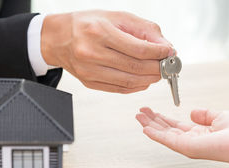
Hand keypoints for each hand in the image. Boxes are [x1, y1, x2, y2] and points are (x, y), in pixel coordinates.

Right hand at [41, 10, 172, 93]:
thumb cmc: (88, 24)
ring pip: (128, 82)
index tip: (170, 53)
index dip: (159, 53)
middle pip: (135, 67)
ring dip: (149, 79)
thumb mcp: (116, 16)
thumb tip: (165, 47)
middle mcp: (92, 53)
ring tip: (158, 73)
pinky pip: (118, 89)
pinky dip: (135, 87)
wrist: (59, 38)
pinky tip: (143, 81)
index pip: (138, 49)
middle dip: (157, 68)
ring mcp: (89, 71)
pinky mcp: (89, 82)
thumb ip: (143, 29)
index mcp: (100, 32)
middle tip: (167, 65)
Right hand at [136, 107, 228, 167]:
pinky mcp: (185, 147)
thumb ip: (205, 114)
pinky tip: (144, 128)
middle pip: (166, 129)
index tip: (152, 111)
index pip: (175, 125)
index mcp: (198, 133)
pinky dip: (154, 134)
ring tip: (138, 116)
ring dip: (149, 125)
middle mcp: (190, 140)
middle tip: (140, 112)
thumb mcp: (220, 116)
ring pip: (163, 134)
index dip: (162, 117)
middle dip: (152, 120)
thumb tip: (192, 112)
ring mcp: (186, 144)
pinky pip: (166, 140)